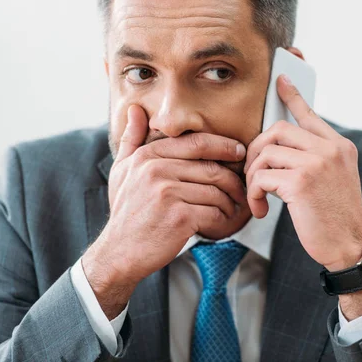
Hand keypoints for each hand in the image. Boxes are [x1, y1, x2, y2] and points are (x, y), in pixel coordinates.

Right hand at [83, 105, 247, 318]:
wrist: (119, 252)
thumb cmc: (126, 211)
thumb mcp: (122, 170)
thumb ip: (131, 139)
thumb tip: (136, 109)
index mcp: (147, 156)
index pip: (196, 142)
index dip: (223, 145)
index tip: (238, 152)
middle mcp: (156, 171)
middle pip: (212, 168)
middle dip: (233, 179)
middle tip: (241, 187)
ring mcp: (167, 193)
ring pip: (216, 191)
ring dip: (229, 202)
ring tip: (230, 208)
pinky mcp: (179, 217)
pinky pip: (214, 212)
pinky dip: (222, 219)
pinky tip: (219, 223)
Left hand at [245, 74, 361, 270]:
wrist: (349, 246)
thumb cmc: (335, 216)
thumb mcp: (334, 179)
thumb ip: (315, 158)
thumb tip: (281, 148)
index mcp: (340, 146)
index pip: (311, 115)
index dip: (293, 96)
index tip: (281, 80)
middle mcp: (330, 149)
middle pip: (278, 130)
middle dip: (256, 151)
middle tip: (253, 173)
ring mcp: (317, 163)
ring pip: (265, 152)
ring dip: (253, 176)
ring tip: (258, 195)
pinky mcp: (301, 181)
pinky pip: (261, 177)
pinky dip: (254, 193)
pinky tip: (261, 209)